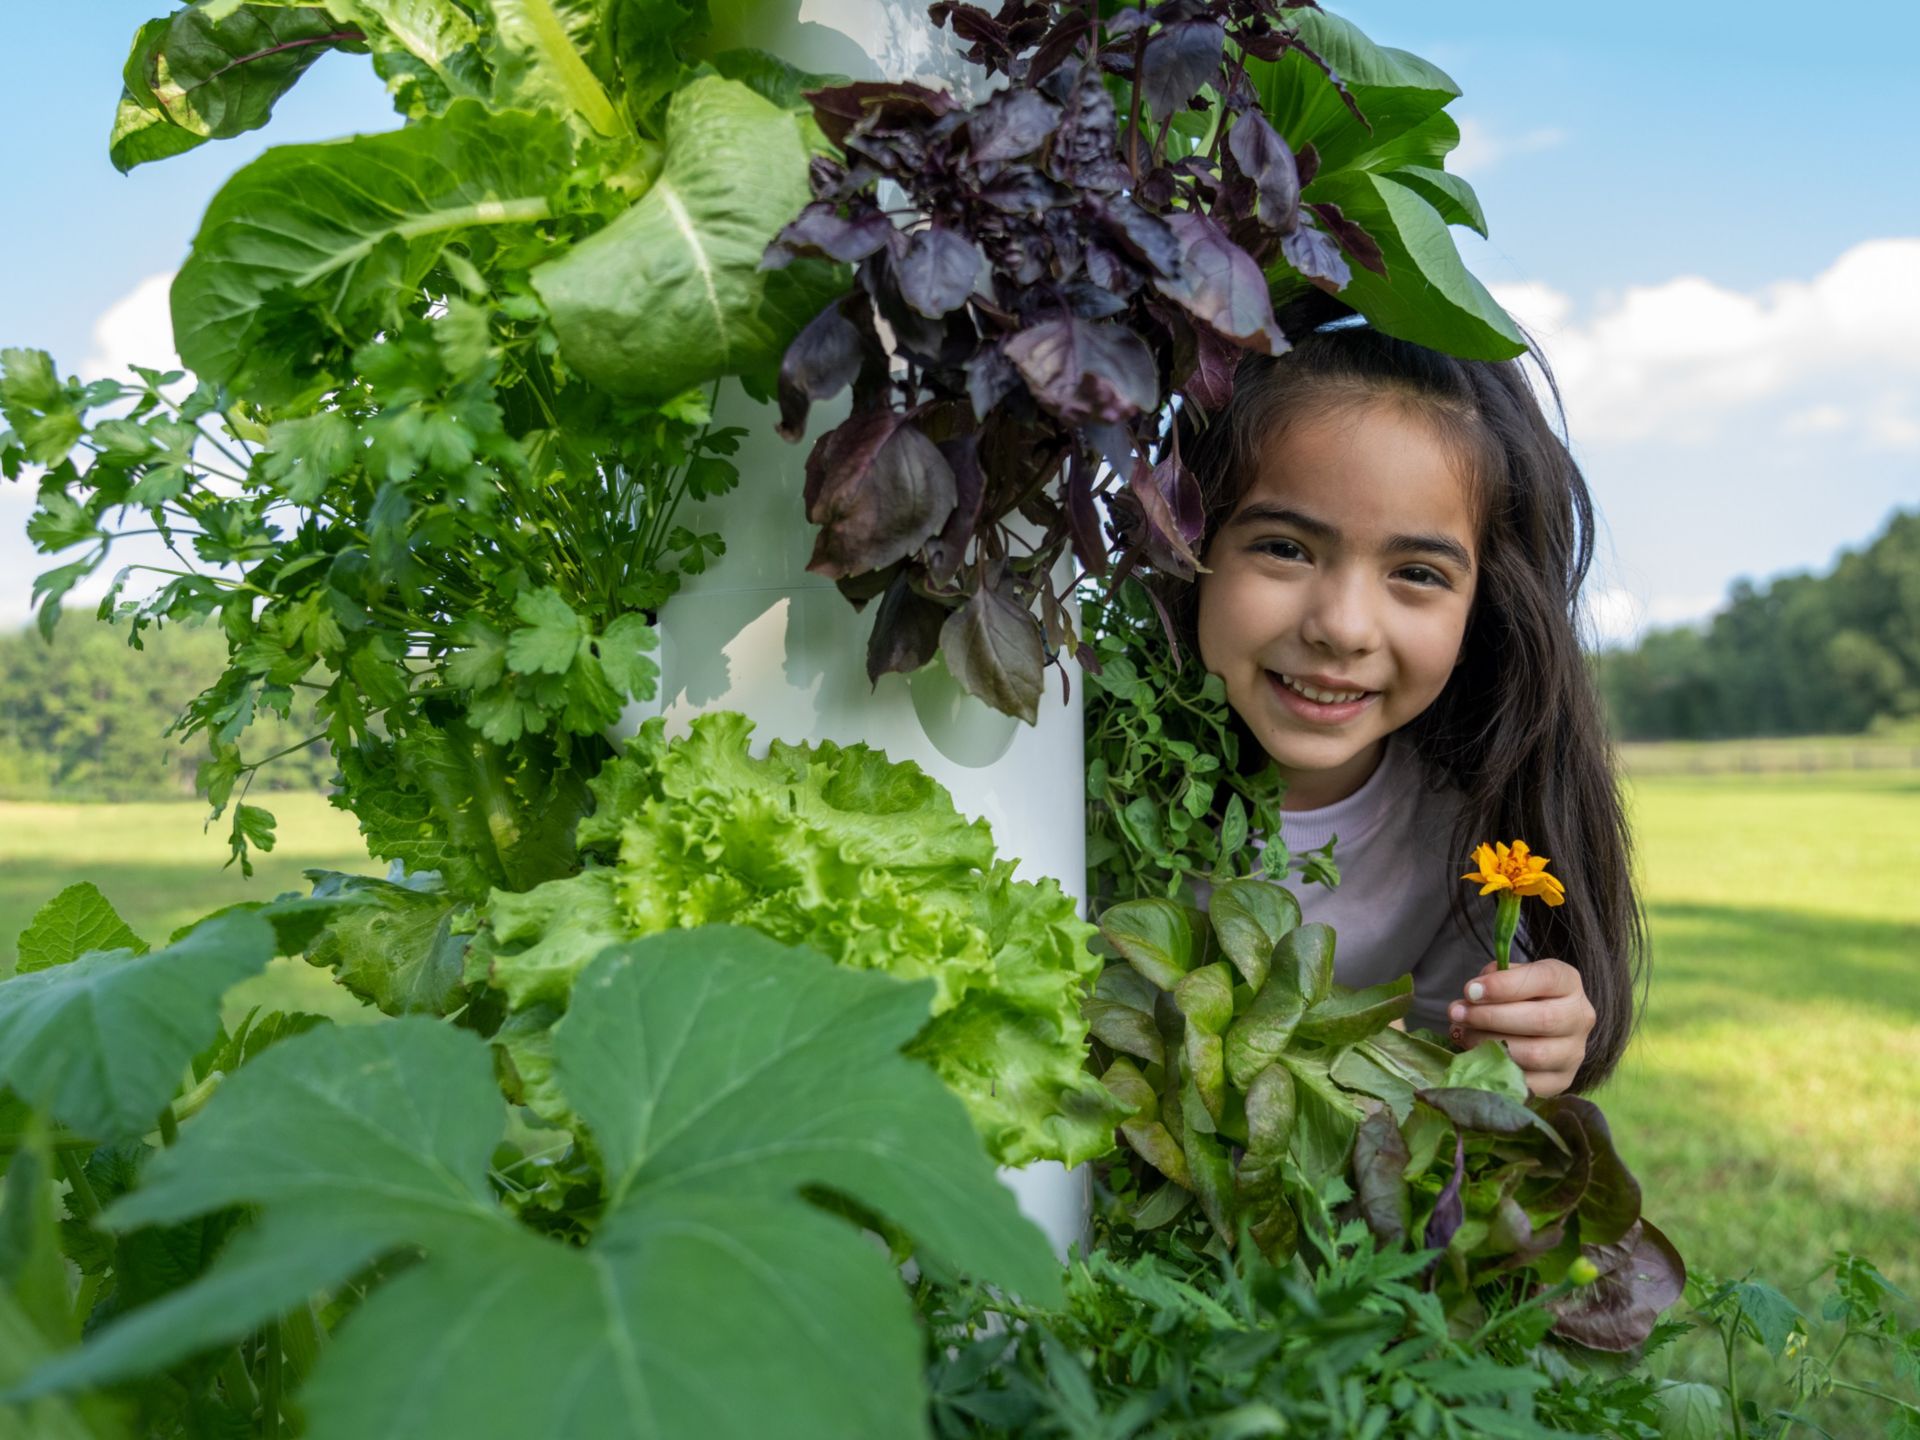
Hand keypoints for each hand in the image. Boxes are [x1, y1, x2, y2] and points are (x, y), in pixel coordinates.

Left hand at [1447, 958, 1594, 1097]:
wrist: (1541, 1030)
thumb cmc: (1519, 997)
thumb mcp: (1510, 977)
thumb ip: (1495, 978)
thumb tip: (1474, 994)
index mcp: (1568, 983)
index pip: (1545, 979)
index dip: (1504, 985)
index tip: (1470, 991)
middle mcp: (1579, 1018)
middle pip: (1541, 1019)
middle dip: (1490, 1017)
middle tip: (1457, 1014)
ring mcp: (1573, 1052)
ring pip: (1535, 1054)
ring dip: (1490, 1045)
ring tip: (1463, 1035)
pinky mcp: (1562, 1080)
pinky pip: (1530, 1083)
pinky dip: (1498, 1072)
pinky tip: (1477, 1059)